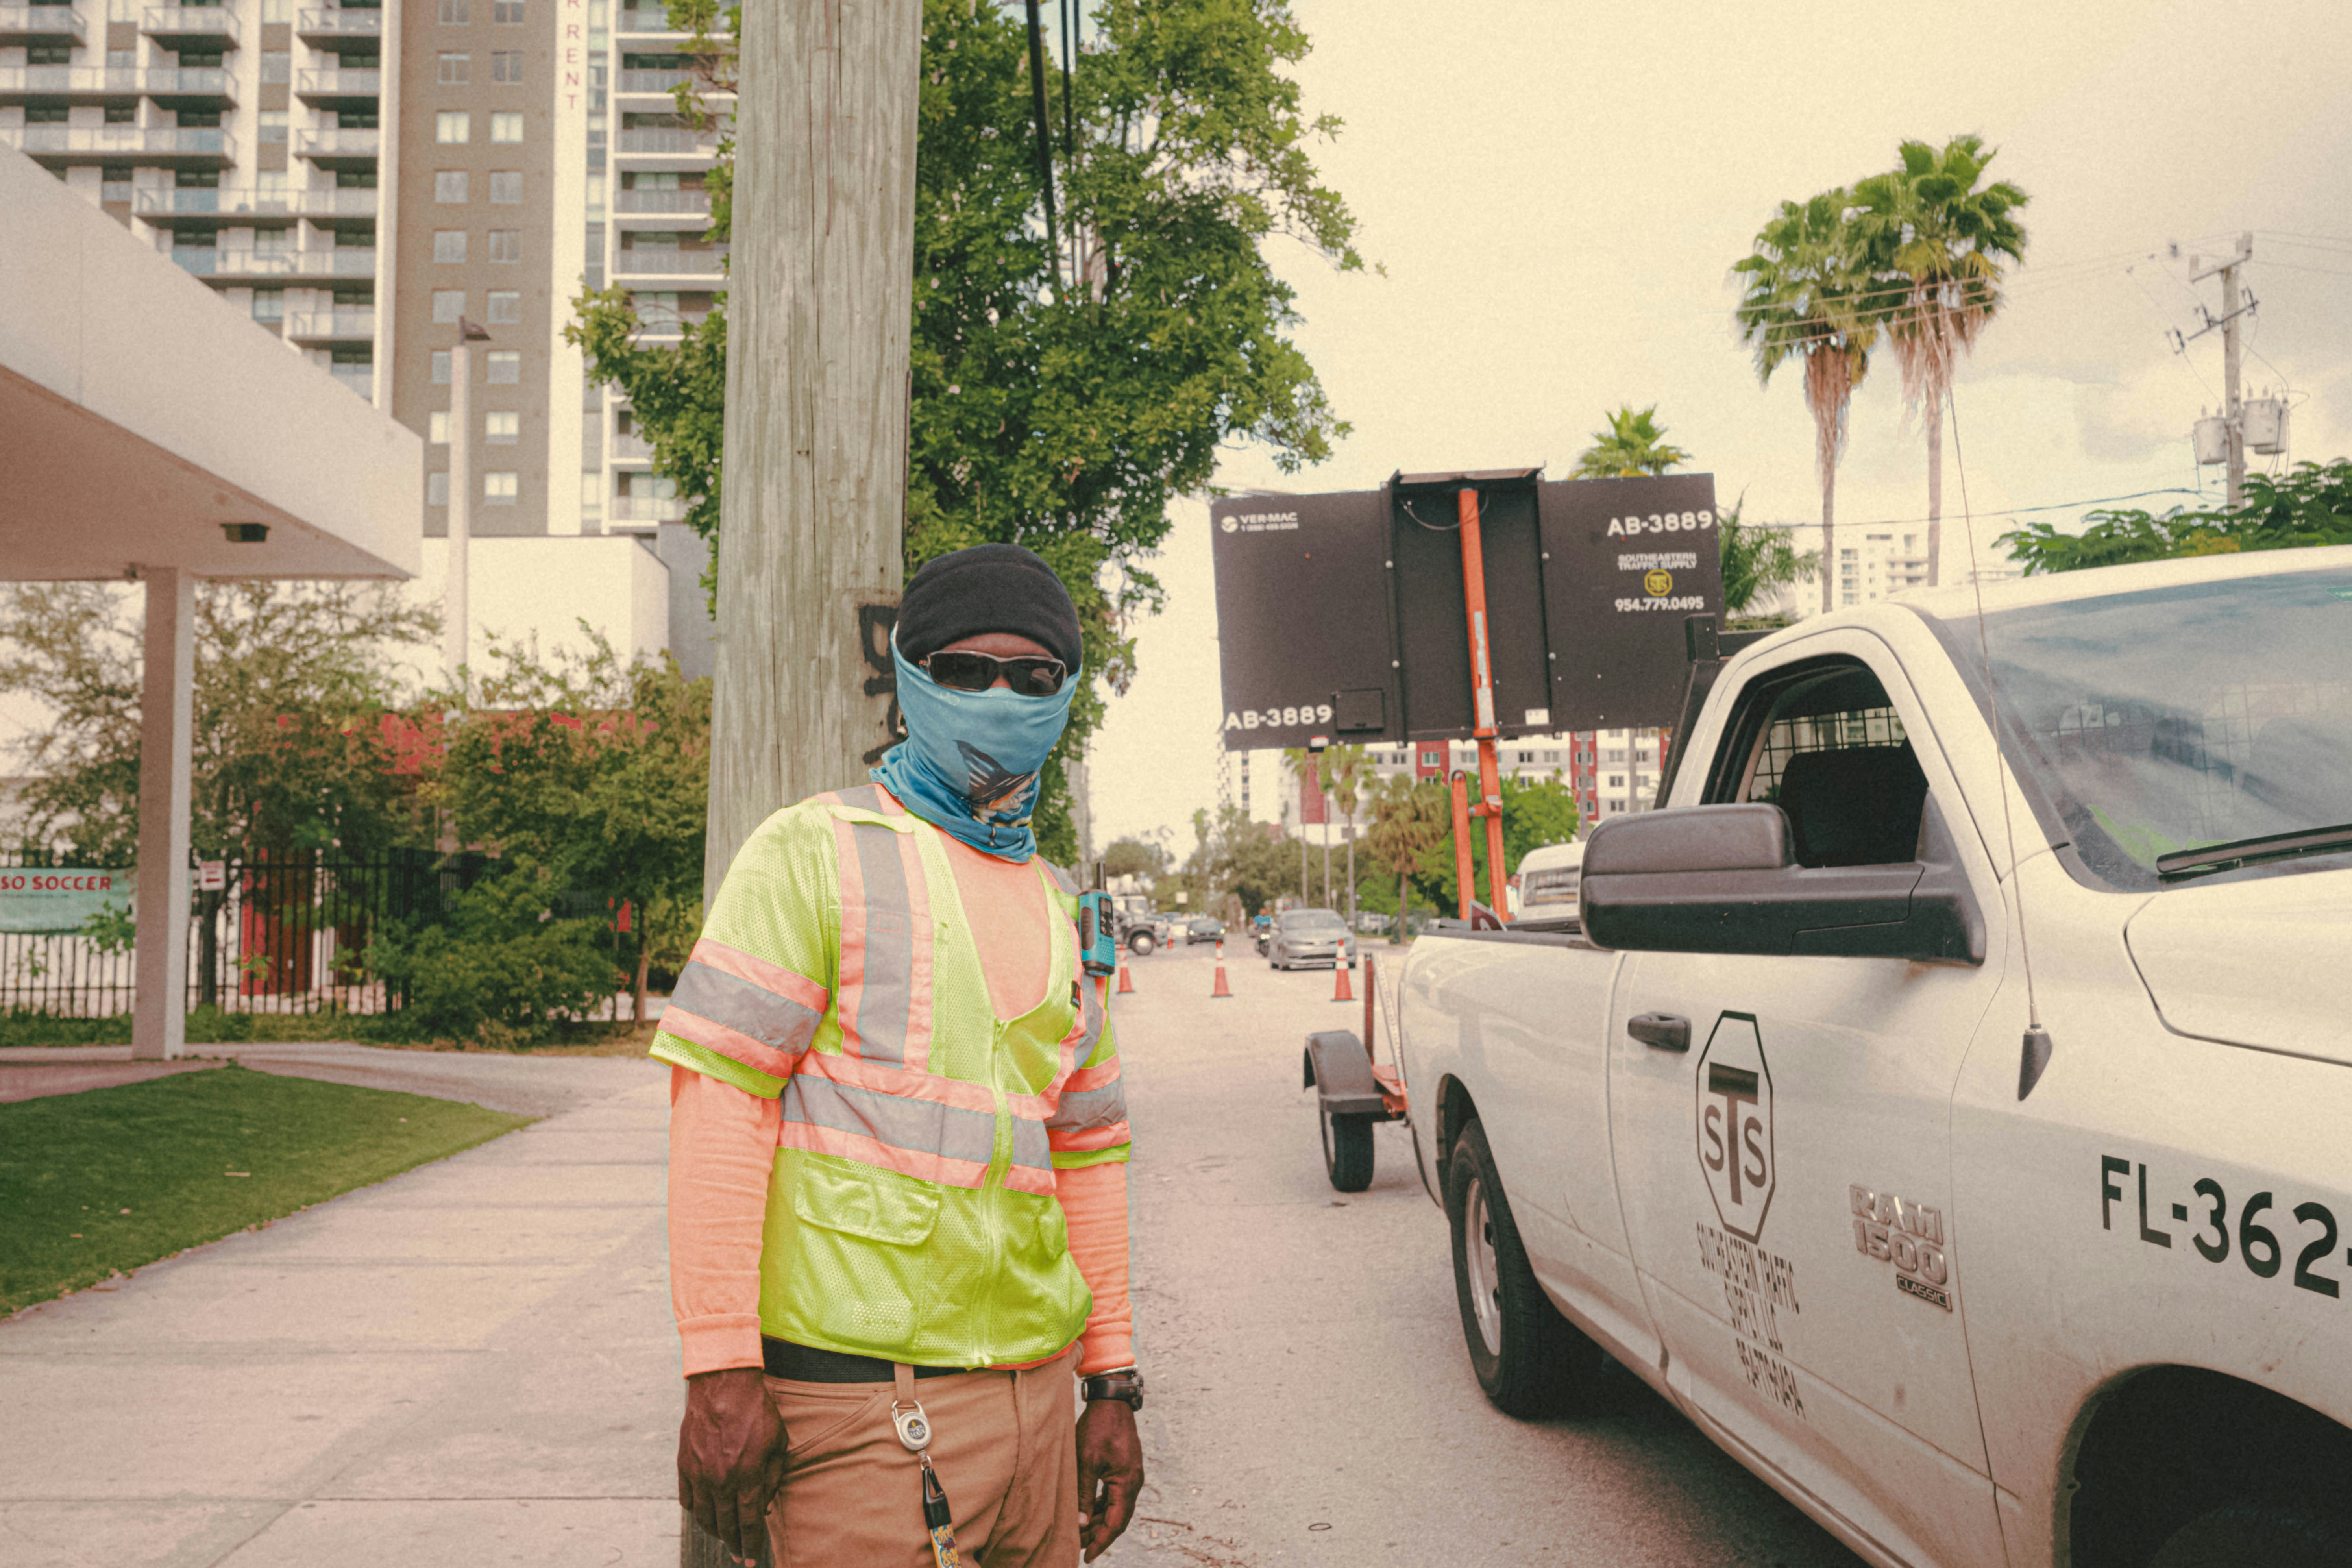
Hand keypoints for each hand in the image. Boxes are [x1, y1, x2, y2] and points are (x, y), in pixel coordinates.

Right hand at [679, 1366, 784, 1565]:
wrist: (723, 1384)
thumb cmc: (757, 1411)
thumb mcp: (778, 1443)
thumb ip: (772, 1477)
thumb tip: (763, 1505)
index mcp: (747, 1476)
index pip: (749, 1523)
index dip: (752, 1545)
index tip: (752, 1560)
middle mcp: (721, 1480)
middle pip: (726, 1525)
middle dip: (735, 1544)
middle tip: (740, 1555)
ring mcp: (699, 1474)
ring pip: (704, 1516)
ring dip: (715, 1531)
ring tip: (723, 1538)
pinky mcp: (684, 1464)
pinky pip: (688, 1499)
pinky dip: (696, 1511)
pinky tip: (704, 1515)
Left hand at [1075, 1398, 1142, 1562]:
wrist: (1112, 1400)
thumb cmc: (1098, 1428)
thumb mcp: (1086, 1461)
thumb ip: (1084, 1494)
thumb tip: (1082, 1523)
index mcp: (1127, 1483)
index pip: (1115, 1524)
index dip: (1101, 1542)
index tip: (1087, 1557)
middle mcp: (1133, 1482)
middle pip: (1118, 1518)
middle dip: (1100, 1534)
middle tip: (1080, 1546)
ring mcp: (1131, 1474)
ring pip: (1117, 1507)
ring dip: (1101, 1520)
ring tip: (1081, 1531)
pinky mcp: (1126, 1467)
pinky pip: (1116, 1494)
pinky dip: (1104, 1505)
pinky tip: (1090, 1509)